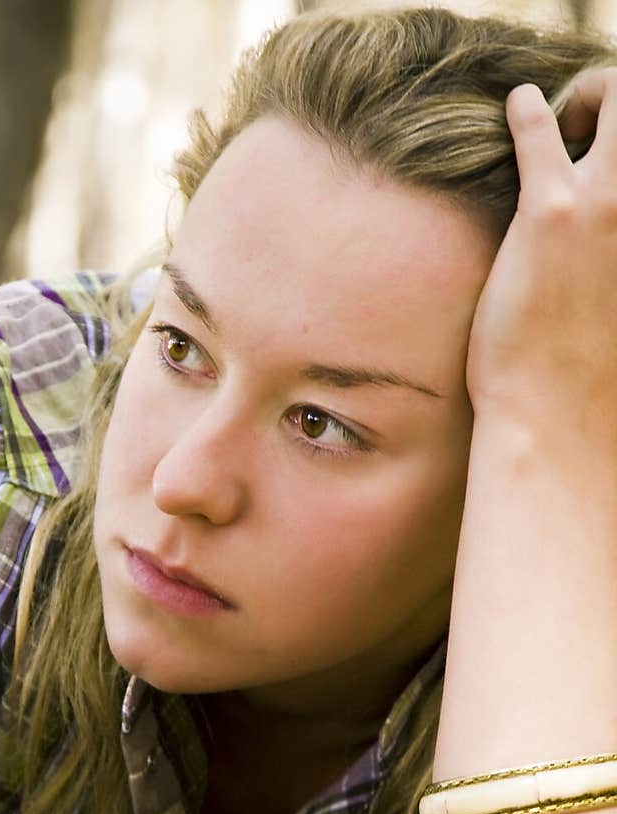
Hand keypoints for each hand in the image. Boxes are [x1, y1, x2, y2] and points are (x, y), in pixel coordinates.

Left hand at [466, 68, 616, 451]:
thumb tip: (602, 254)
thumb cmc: (587, 377)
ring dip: (583, 97)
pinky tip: (515, 109)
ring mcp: (607, 203)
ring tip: (554, 131)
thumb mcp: (614, 304)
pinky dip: (525, 109)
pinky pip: (537, 127)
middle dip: (614, 98)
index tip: (602, 159)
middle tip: (581, 131)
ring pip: (611, 89)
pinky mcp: (551, 213)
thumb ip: (611, 256)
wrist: (553, 415)